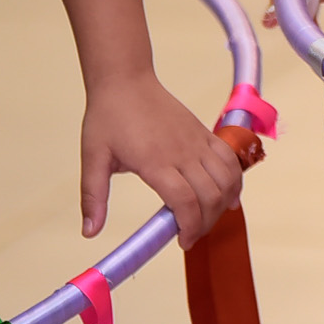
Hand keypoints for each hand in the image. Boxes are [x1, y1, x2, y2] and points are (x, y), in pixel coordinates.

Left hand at [81, 72, 242, 248]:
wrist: (127, 81)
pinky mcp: (204, 133)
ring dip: (223, 202)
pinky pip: (229, 159)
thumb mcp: (93, 158)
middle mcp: (183, 153)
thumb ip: (93, 197)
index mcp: (155, 162)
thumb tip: (89, 232)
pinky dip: (235, 180)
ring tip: (209, 217)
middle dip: (206, 222)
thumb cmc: (108, 118)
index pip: (185, 202)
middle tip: (190, 235)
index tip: (182, 242)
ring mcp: (197, 141)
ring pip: (227, 178)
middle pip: (211, 195)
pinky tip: (229, 195)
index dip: (189, 227)